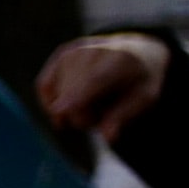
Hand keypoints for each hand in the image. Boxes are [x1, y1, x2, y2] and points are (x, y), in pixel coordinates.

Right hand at [36, 32, 170, 141]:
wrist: (136, 51)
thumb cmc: (140, 80)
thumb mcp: (144, 98)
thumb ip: (124, 116)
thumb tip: (108, 137)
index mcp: (123, 59)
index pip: (95, 79)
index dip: (76, 95)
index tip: (58, 111)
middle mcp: (96, 49)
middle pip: (72, 92)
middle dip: (81, 117)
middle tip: (97, 120)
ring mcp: (75, 50)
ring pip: (57, 93)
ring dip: (69, 111)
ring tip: (90, 106)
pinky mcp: (61, 54)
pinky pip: (44, 86)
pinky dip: (52, 101)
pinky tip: (68, 105)